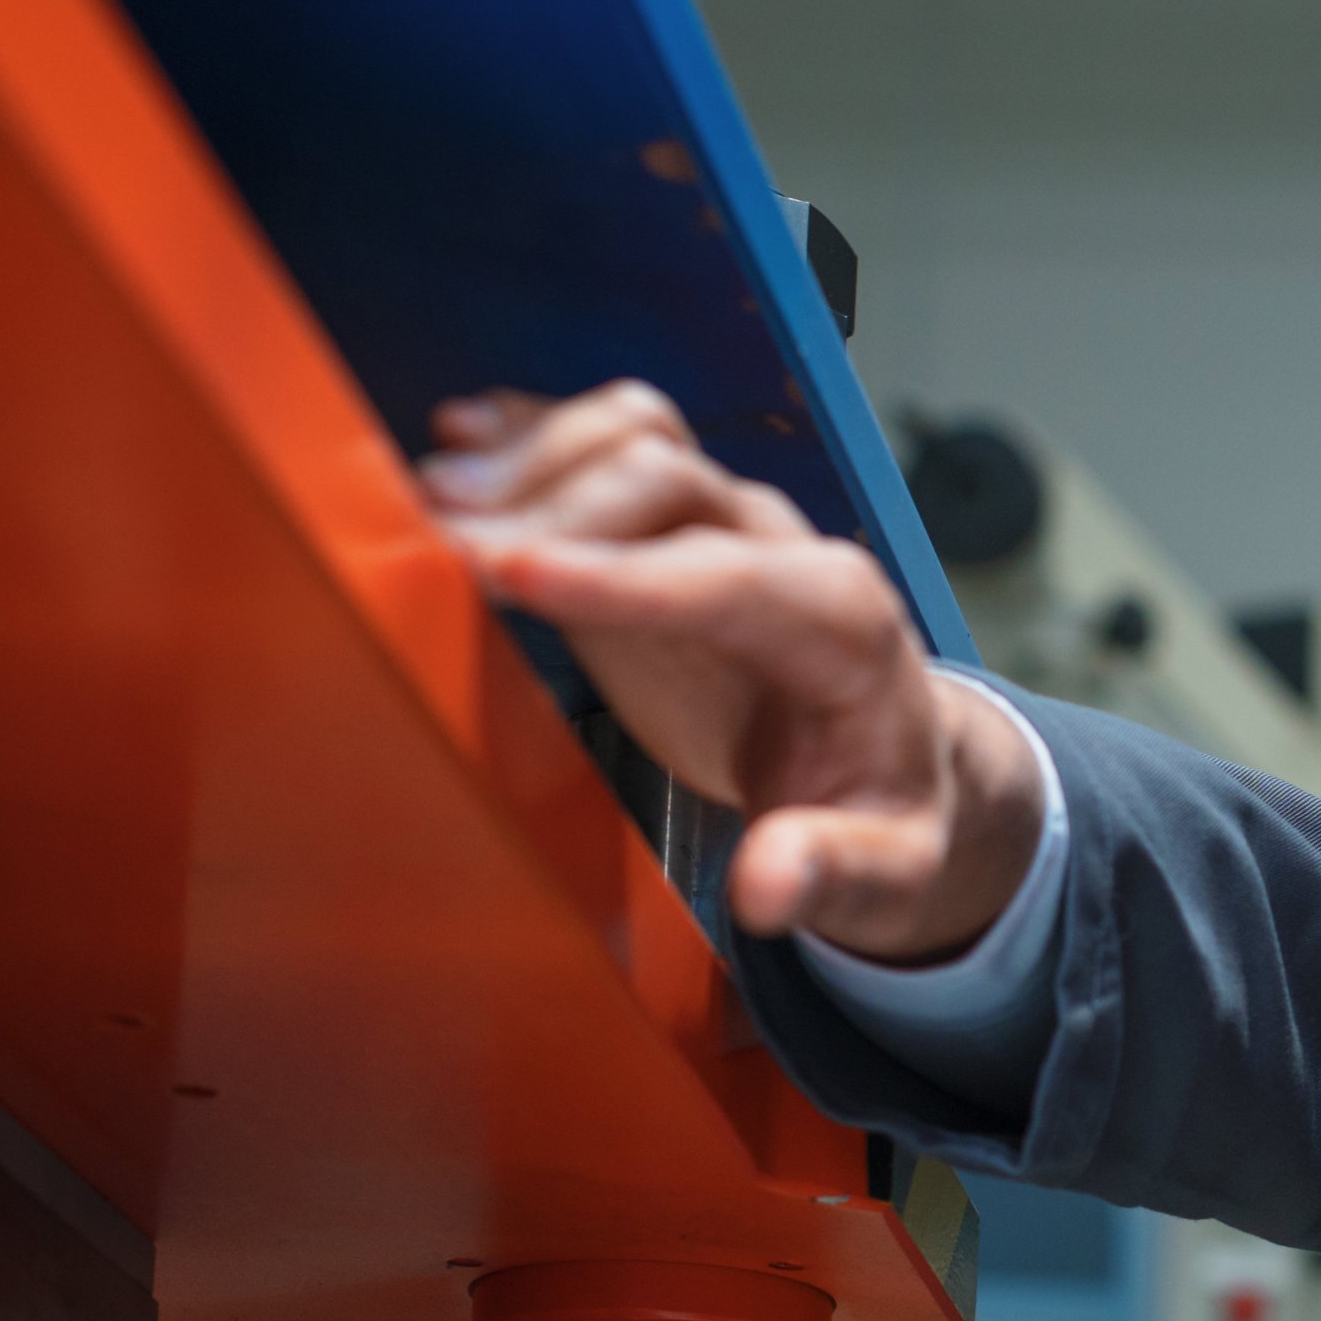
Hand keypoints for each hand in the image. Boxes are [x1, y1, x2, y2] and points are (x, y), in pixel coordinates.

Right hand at [421, 381, 1042, 959]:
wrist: (886, 754)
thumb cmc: (877, 807)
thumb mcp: (886, 868)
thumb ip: (833, 871)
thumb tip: (768, 887)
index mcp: (843, 624)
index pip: (730, 581)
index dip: (618, 576)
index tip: (518, 575)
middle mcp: (782, 547)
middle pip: (668, 480)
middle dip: (553, 509)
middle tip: (447, 551)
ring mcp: (721, 520)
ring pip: (634, 435)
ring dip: (533, 454)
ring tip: (434, 496)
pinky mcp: (666, 519)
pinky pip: (606, 442)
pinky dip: (532, 432)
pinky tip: (459, 443)